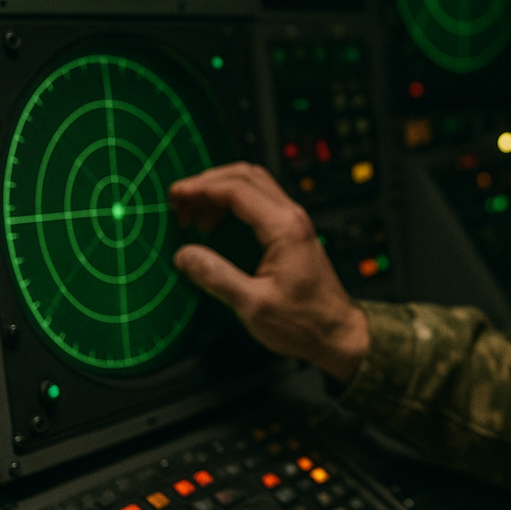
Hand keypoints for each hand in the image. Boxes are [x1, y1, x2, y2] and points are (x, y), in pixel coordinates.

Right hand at [168, 162, 368, 382]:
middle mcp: (292, 217)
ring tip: (191, 214)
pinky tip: (214, 224)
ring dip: (220, 191)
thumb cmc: (303, 323)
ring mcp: (294, 222)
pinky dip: (233, 204)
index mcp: (284, 228)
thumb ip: (216, 277)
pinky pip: (260, 204)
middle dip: (208, 182)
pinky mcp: (292, 233)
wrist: (336, 333)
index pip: (238, 189)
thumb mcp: (253, 305)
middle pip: (247, 176)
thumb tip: (184, 255)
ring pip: (254, 186)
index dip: (201, 188)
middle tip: (178, 201)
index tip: (174, 195)